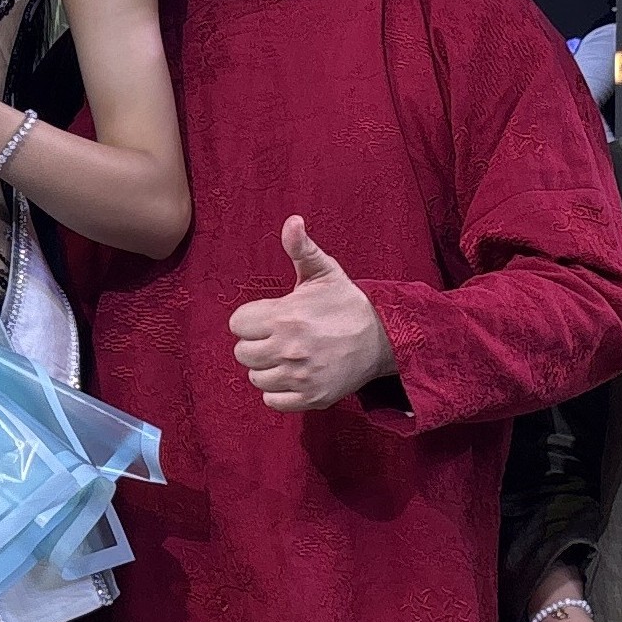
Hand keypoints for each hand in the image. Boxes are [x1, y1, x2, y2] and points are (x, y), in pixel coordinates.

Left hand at [227, 217, 395, 410]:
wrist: (384, 338)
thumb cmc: (347, 303)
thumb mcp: (324, 272)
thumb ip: (301, 248)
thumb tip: (292, 221)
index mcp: (285, 316)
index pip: (238, 324)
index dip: (250, 320)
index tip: (267, 318)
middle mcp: (289, 348)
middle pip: (242, 353)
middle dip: (255, 344)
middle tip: (276, 338)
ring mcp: (300, 375)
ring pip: (256, 378)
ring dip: (266, 368)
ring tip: (285, 356)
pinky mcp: (311, 397)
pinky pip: (273, 401)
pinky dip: (278, 392)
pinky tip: (292, 375)